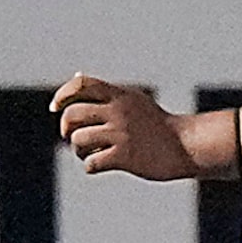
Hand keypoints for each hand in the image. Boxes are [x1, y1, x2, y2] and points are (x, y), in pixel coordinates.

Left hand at [52, 74, 213, 178]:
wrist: (186, 146)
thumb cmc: (157, 124)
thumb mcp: (134, 101)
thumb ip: (104, 91)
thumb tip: (76, 76)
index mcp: (120, 95)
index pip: (81, 85)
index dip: (62, 95)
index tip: (55, 108)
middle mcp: (119, 112)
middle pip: (73, 115)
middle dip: (67, 128)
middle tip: (73, 136)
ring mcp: (122, 135)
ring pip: (79, 140)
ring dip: (78, 150)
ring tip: (89, 153)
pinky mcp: (126, 158)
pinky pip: (91, 163)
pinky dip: (91, 166)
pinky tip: (100, 164)